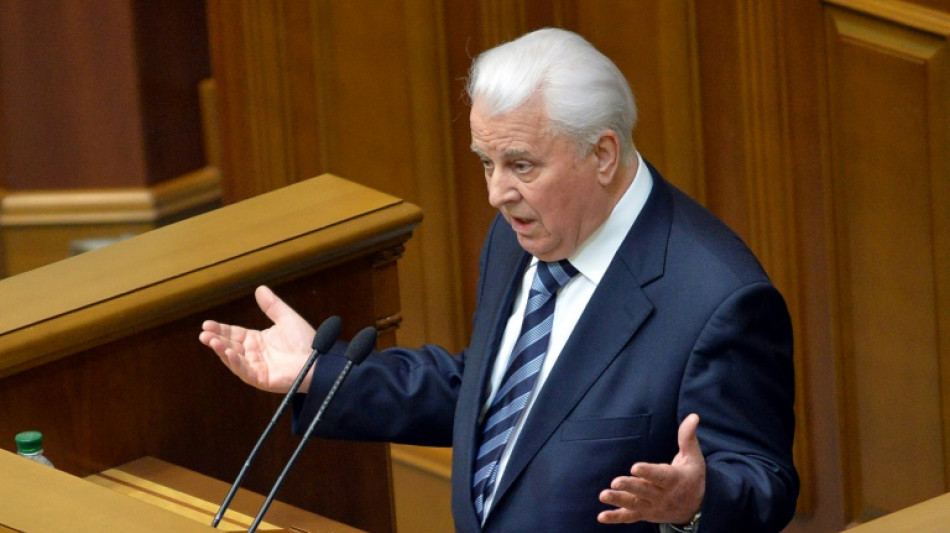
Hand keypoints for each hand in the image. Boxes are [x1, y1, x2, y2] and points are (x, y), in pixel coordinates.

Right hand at [198, 285, 315, 392]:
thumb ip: (273, 306)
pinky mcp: (262, 379)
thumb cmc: (306, 341)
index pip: (233, 334)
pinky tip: (228, 353)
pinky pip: (245, 371)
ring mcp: (257, 368)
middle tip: (203, 333)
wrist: (320, 359)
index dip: (220, 329)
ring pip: (234, 359)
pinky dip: (236, 363)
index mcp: (257, 341)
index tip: (206, 324)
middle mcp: (254, 355)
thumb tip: (260, 288)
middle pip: (229, 346)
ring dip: (221, 351)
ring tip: (210, 341)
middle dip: (215, 340)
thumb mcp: (287, 318)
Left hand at [597, 413, 704, 524]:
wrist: (697, 507)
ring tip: (603, 495)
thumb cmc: (692, 476)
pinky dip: (616, 517)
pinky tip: (601, 517)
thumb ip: (687, 437)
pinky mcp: (645, 514)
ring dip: (618, 500)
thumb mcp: (693, 457)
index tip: (635, 467)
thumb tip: (693, 416)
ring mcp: (653, 507)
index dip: (648, 472)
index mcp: (674, 480)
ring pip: (634, 504)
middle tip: (615, 482)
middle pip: (644, 491)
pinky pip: (630, 517)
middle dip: (630, 486)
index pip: (660, 476)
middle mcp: (663, 496)